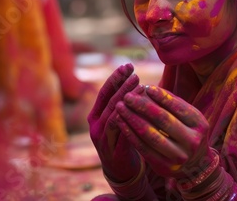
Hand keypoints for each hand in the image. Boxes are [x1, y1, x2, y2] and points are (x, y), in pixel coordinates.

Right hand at [87, 63, 141, 181]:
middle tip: (135, 73)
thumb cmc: (122, 139)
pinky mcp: (113, 151)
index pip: (104, 92)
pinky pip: (121, 133)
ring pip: (114, 115)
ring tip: (140, 86)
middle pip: (109, 101)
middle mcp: (95, 126)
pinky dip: (129, 120)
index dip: (115, 78)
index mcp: (95, 116)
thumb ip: (122, 103)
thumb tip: (135, 78)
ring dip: (127, 99)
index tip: (127, 65)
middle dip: (122, 85)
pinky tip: (139, 110)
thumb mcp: (119, 120)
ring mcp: (102, 139)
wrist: (120, 170)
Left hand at [115, 85, 213, 179]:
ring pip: (151, 135)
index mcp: (200, 124)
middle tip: (127, 95)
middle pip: (164, 120)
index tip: (146, 87)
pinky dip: (130, 134)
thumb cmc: (186, 130)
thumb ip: (170, 103)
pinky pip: (143, 148)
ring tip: (120, 107)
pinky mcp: (164, 167)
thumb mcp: (187, 116)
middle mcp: (192, 141)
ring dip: (133, 119)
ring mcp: (178, 156)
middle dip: (143, 106)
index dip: (161, 97)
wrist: (195, 164)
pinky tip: (121, 122)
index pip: (178, 107)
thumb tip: (147, 88)